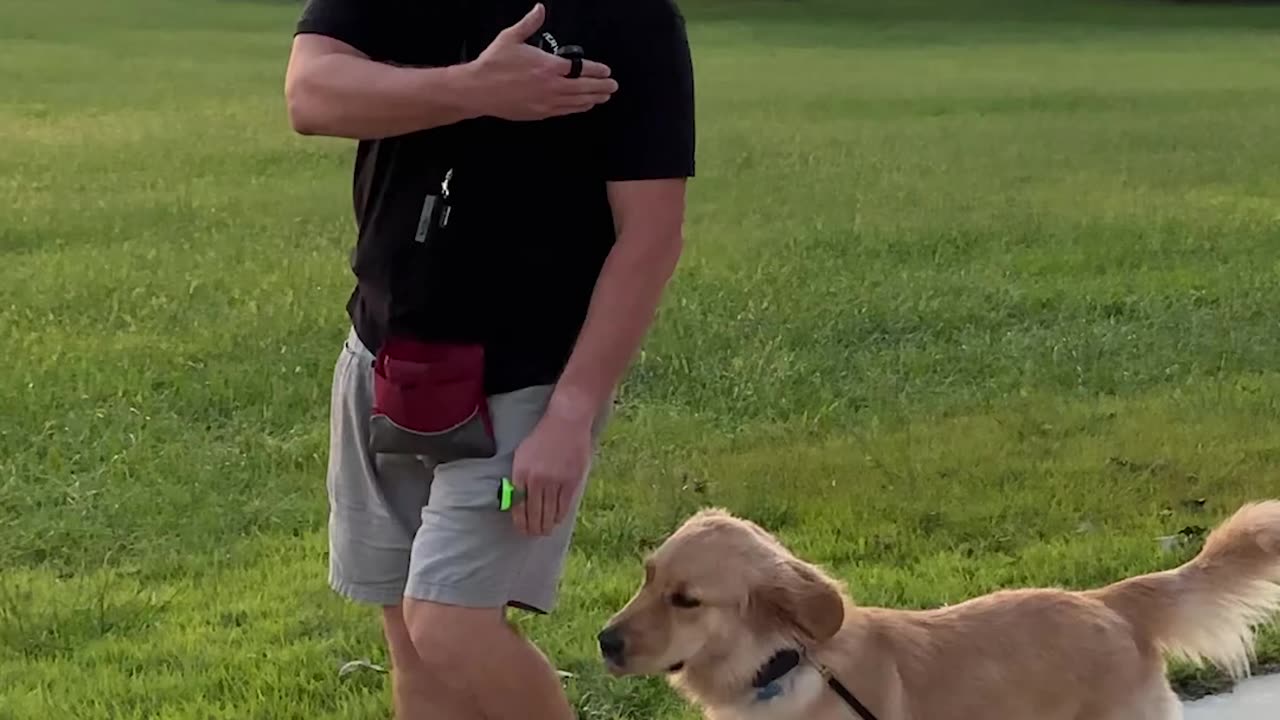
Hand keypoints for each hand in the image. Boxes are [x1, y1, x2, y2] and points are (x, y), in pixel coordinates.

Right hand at [466, 4, 617, 120]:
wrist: (478, 90)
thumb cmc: (493, 64)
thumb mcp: (511, 38)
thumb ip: (530, 24)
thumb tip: (540, 8)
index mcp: (547, 66)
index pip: (580, 68)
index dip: (596, 70)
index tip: (606, 71)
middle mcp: (551, 86)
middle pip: (584, 87)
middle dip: (602, 86)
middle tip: (613, 85)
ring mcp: (547, 102)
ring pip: (577, 102)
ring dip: (593, 99)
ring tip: (604, 97)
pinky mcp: (540, 114)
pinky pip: (565, 112)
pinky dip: (578, 108)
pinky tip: (584, 106)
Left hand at [510, 407, 593, 536]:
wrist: (566, 422)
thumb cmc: (543, 438)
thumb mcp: (522, 454)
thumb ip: (518, 478)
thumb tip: (515, 501)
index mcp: (520, 472)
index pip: (518, 506)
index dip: (520, 522)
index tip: (522, 529)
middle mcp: (536, 479)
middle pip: (533, 513)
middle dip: (533, 528)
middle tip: (534, 533)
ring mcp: (554, 481)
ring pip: (549, 513)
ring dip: (546, 526)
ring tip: (545, 531)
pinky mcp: (570, 482)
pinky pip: (563, 506)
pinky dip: (559, 516)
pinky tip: (556, 520)